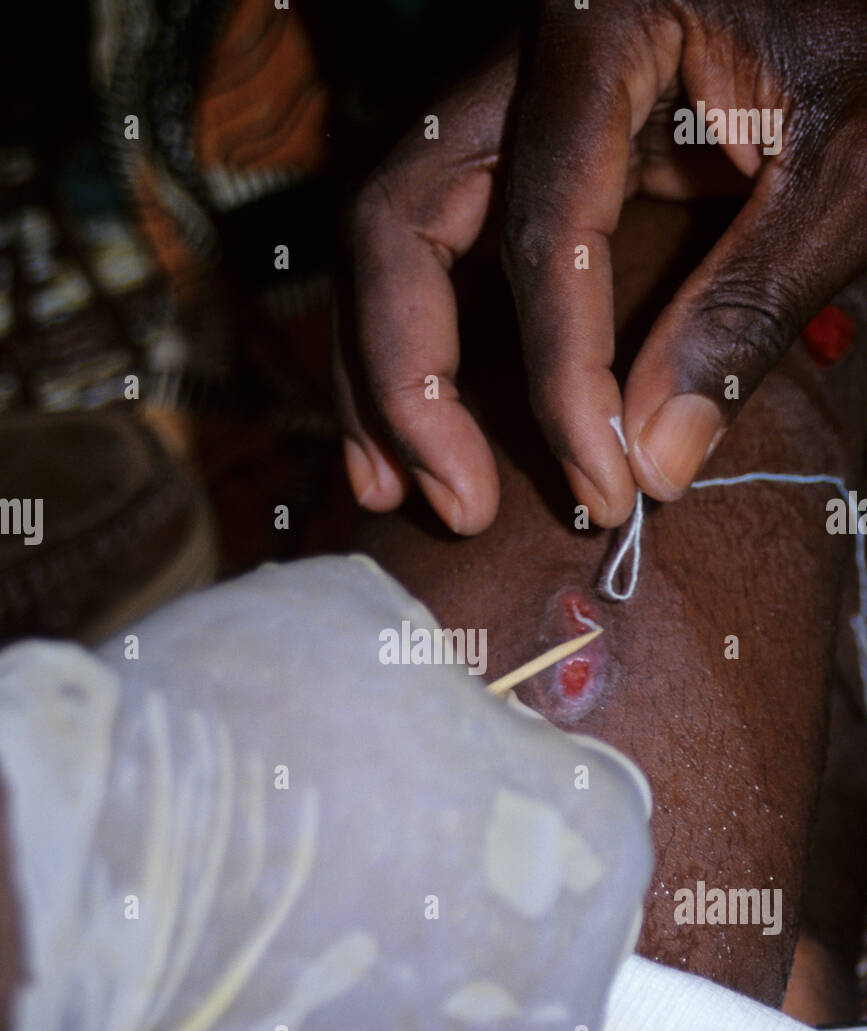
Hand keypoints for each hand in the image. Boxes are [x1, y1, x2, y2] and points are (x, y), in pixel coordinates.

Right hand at [0, 556, 650, 1030]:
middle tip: (373, 840)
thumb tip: (422, 691)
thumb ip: (434, 670)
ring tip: (314, 916)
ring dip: (416, 969)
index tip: (434, 763)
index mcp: (596, 841)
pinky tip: (280, 986)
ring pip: (467, 1012)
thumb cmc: (256, 725)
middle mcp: (566, 984)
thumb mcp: (367, 622)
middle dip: (475, 877)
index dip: (503, 770)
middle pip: (539, 918)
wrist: (105, 870)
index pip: (583, 802)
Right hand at [336, 1, 866, 528]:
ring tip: (388, 486)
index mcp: (606, 26)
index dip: (564, 379)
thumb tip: (656, 463)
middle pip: (399, 221)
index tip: (603, 489)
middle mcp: (524, 54)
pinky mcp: (518, 142)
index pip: (544, 227)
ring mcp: (508, 94)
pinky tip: (414, 428)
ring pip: (388, 235)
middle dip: (411, 381)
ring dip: (379, 371)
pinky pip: (429, 242)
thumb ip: (747, 309)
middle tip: (456, 502)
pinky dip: (409, 338)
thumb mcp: (845, 172)